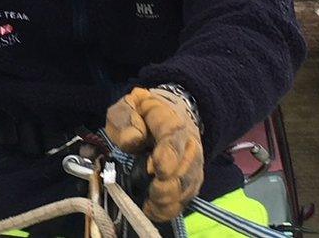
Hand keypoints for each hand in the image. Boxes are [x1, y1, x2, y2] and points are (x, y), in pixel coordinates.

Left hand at [105, 87, 203, 221]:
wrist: (168, 113)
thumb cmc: (142, 114)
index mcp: (169, 119)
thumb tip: (132, 140)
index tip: (156, 169)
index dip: (168, 154)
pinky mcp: (191, 178)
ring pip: (190, 183)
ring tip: (151, 205)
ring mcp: (193, 161)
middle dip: (170, 184)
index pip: (174, 137)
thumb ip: (125, 118)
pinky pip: (188, 196)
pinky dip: (172, 208)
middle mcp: (188, 141)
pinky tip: (154, 211)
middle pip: (187, 165)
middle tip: (153, 193)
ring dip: (171, 199)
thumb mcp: (127, 106)